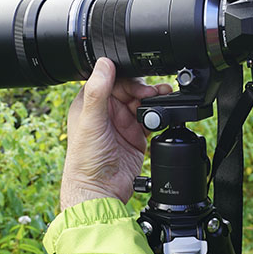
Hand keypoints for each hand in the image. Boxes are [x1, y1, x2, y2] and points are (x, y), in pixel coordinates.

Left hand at [60, 57, 172, 210]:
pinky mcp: (136, 137)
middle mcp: (107, 111)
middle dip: (145, 89)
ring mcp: (123, 124)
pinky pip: (151, 120)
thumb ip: (98, 91)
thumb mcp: (91, 120)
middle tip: (156, 93)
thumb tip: (104, 62)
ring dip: (155, 100)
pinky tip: (164, 115)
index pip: (112, 80)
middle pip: (131, 89)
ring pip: (143, 103)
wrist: (100, 190)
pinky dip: (159, 116)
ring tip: (166, 98)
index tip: (140, 85)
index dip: (128, 79)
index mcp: (91, 103)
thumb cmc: (86, 160)